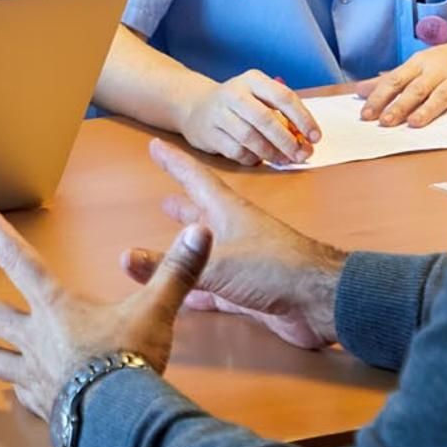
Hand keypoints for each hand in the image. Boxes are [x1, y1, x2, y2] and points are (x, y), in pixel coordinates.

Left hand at [0, 201, 211, 418]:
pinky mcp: (43, 404)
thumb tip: (201, 231)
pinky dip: (17, 392)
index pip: (18, 259)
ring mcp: (35, 374)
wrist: (118, 420)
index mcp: (57, 307)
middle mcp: (36, 337)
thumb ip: (176, 271)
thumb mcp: (156, 310)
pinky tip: (13, 394)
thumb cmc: (129, 359)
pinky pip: (22, 396)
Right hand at [118, 140, 345, 349]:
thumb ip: (171, 265)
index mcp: (228, 212)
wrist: (321, 300)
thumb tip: (125, 258)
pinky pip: (216, 291)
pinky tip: (185, 298)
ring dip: (191, 253)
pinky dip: (199, 293)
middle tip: (163, 202)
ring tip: (171, 252)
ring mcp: (245, 263)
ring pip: (209, 255)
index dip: (175, 163)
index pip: (195, 178)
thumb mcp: (216, 263)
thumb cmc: (273, 267)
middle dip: (183, 210)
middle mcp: (235, 233)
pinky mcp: (251, 292)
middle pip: (203, 217)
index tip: (155, 146)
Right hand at [175, 69, 320, 165]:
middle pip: (265, 119)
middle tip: (301, 154)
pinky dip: (252, 158)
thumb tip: (305, 139)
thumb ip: (281, 113)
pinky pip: (236, 151)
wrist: (195, 106)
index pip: (283, 97)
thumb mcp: (258, 96)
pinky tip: (259, 159)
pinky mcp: (209, 134)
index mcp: (253, 80)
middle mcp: (234, 93)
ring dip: (271, 153)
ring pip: (250, 137)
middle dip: (287, 141)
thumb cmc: (238, 104)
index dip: (303, 118)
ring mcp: (218, 113)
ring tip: (283, 160)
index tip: (315, 137)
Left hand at [360, 35, 446, 126]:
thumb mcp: (420, 63)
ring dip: (428, 108)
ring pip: (442, 94)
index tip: (365, 114)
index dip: (379, 97)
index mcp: (420, 64)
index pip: (395, 81)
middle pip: (416, 89)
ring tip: (415, 123)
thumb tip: (361, 90)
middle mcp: (438, 69)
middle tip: (384, 122)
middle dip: (399, 106)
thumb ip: (392, 78)